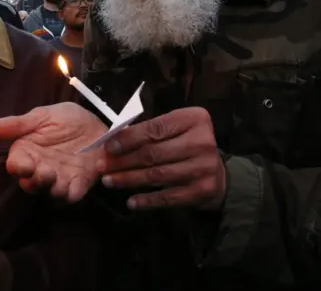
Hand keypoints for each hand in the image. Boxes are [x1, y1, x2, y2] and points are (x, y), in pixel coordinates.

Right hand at [0, 102, 106, 201]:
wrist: (98, 124)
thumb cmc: (67, 119)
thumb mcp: (41, 116)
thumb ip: (15, 125)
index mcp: (27, 152)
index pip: (15, 166)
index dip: (18, 168)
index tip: (25, 164)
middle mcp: (40, 168)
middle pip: (30, 184)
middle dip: (35, 181)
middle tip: (45, 171)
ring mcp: (59, 179)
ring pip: (49, 193)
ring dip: (52, 189)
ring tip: (58, 177)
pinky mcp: (78, 185)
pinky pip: (71, 196)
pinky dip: (71, 195)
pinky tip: (73, 185)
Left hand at [98, 107, 225, 210]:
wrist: (218, 174)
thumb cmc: (186, 145)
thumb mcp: (174, 129)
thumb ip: (150, 131)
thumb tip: (113, 140)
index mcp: (194, 119)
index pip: (155, 128)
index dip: (129, 138)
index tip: (107, 147)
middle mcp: (202, 142)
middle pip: (154, 153)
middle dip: (123, 161)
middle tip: (102, 166)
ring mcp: (204, 168)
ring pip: (157, 175)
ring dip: (129, 179)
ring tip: (109, 181)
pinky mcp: (202, 191)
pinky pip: (168, 197)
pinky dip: (147, 200)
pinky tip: (130, 202)